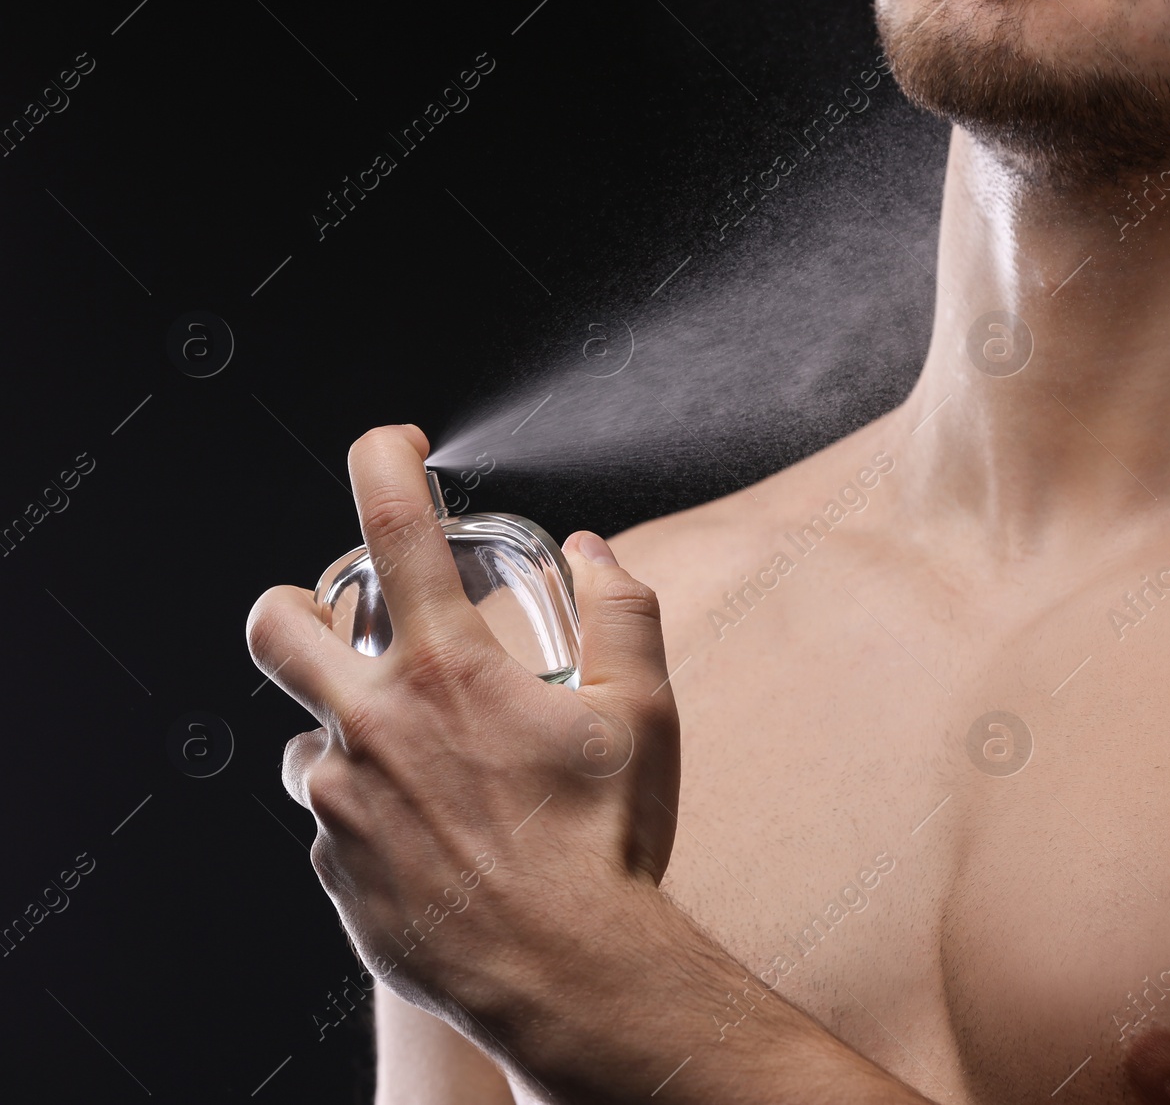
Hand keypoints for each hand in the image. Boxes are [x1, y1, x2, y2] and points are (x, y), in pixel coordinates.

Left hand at [245, 424, 680, 1057]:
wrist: (568, 973)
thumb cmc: (606, 841)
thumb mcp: (644, 711)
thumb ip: (623, 610)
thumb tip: (593, 552)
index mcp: (450, 669)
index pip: (391, 523)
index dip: (382, 457)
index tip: (396, 445)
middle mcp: (374, 724)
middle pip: (277, 623)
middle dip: (295, 605)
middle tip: (339, 623)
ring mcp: (341, 802)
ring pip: (306, 738)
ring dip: (351, 735)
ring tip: (425, 771)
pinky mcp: (333, 869)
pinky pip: (330, 822)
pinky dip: (370, 815)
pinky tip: (433, 842)